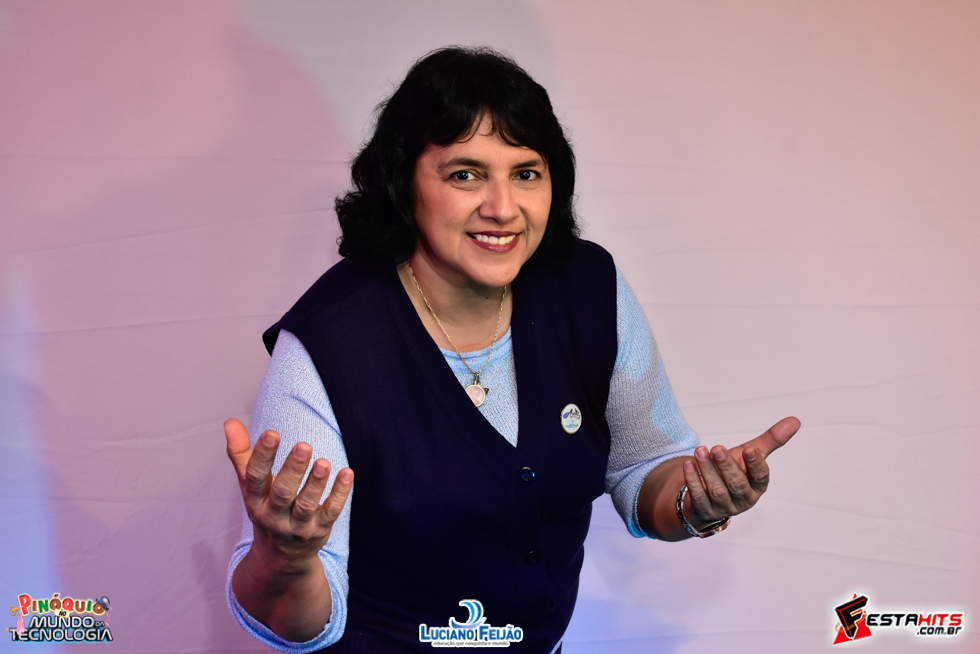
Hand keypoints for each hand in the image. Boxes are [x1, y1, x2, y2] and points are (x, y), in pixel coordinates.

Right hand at [224, 418, 353, 569]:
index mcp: (255, 501)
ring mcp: (297, 526)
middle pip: (282, 493)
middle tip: (304, 446)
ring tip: (323, 462)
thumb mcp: (251, 487)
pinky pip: (330, 512)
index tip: (272, 433)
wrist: (280, 559)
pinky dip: (340, 494)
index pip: (255, 478)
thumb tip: (230, 422)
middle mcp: (274, 516)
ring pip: (306, 505)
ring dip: (316, 484)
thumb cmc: (265, 509)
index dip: (262, 456)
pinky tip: (347, 473)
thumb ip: (242, 454)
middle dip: (293, 470)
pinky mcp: (319, 530)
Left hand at [682, 416, 799, 526]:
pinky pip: (698, 497)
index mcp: (757, 486)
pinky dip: (693, 480)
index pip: (760, 477)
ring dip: (707, 470)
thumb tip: (795, 420)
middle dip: (727, 466)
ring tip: (700, 451)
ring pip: (716, 490)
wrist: (710, 493)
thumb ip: (770, 440)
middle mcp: (743, 499)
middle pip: (737, 484)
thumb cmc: (734, 471)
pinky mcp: (704, 510)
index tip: (749, 450)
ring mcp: (723, 507)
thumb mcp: (749, 455)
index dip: (755, 464)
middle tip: (717, 448)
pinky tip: (689, 464)